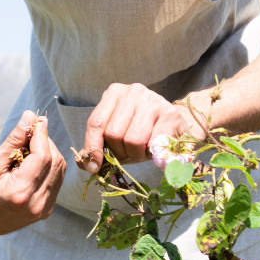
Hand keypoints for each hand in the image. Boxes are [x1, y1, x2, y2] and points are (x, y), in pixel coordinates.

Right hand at [0, 111, 66, 238]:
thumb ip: (14, 141)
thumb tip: (31, 116)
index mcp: (19, 194)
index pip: (43, 156)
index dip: (41, 134)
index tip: (34, 120)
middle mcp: (36, 205)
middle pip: (55, 162)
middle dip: (45, 142)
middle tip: (28, 133)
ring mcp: (43, 210)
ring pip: (59, 170)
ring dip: (48, 153)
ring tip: (26, 149)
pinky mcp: (46, 210)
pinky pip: (55, 180)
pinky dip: (47, 166)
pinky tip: (30, 163)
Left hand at [79, 83, 198, 172]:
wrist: (175, 123)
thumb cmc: (141, 130)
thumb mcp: (116, 134)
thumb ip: (99, 147)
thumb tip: (84, 164)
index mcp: (114, 93)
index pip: (95, 122)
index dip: (93, 148)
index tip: (93, 167)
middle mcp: (132, 92)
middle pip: (114, 134)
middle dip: (120, 152)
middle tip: (128, 154)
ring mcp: (152, 100)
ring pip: (133, 140)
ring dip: (137, 155)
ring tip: (142, 151)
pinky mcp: (170, 114)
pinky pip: (153, 145)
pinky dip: (153, 155)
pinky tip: (156, 150)